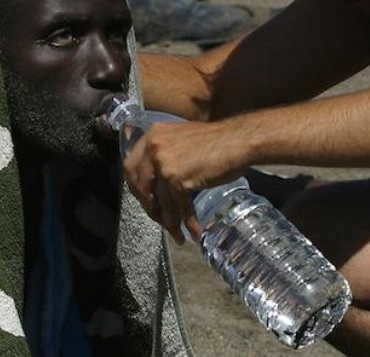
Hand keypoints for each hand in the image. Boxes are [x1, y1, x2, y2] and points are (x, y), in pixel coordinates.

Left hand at [123, 119, 246, 243]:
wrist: (238, 140)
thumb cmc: (218, 140)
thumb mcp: (182, 139)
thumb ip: (166, 152)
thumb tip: (157, 178)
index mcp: (153, 135)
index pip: (131, 166)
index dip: (136, 188)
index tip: (144, 200)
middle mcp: (154, 148)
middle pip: (141, 186)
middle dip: (150, 208)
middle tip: (160, 220)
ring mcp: (164, 163)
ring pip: (160, 201)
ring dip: (169, 221)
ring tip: (177, 234)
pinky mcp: (177, 178)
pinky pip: (179, 206)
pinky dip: (187, 222)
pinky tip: (193, 231)